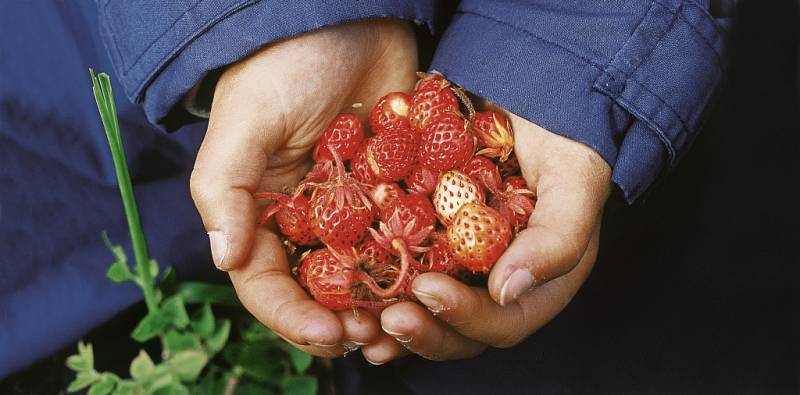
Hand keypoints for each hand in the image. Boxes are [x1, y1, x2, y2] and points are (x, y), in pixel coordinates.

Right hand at [189, 20, 417, 356]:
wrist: (353, 14)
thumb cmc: (288, 61)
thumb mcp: (248, 117)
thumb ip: (225, 185)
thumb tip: (222, 257)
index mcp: (262, 210)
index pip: (266, 281)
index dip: (291, 315)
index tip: (326, 331)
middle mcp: (308, 218)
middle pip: (320, 290)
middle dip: (342, 320)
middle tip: (372, 338)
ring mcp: (356, 207)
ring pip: (367, 274)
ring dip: (384, 304)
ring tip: (407, 322)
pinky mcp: (397, 190)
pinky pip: (407, 236)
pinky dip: (419, 264)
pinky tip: (437, 282)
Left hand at [363, 112, 611, 362]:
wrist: (528, 88)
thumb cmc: (564, 135)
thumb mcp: (576, 181)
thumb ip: (556, 240)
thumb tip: (505, 291)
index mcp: (535, 277)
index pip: (503, 321)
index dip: (464, 317)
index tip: (427, 290)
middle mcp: (494, 277)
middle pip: (458, 329)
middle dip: (422, 330)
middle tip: (387, 319)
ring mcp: (457, 258)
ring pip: (423, 307)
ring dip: (391, 320)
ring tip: (360, 322)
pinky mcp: (425, 232)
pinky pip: (396, 263)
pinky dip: (373, 277)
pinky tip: (343, 279)